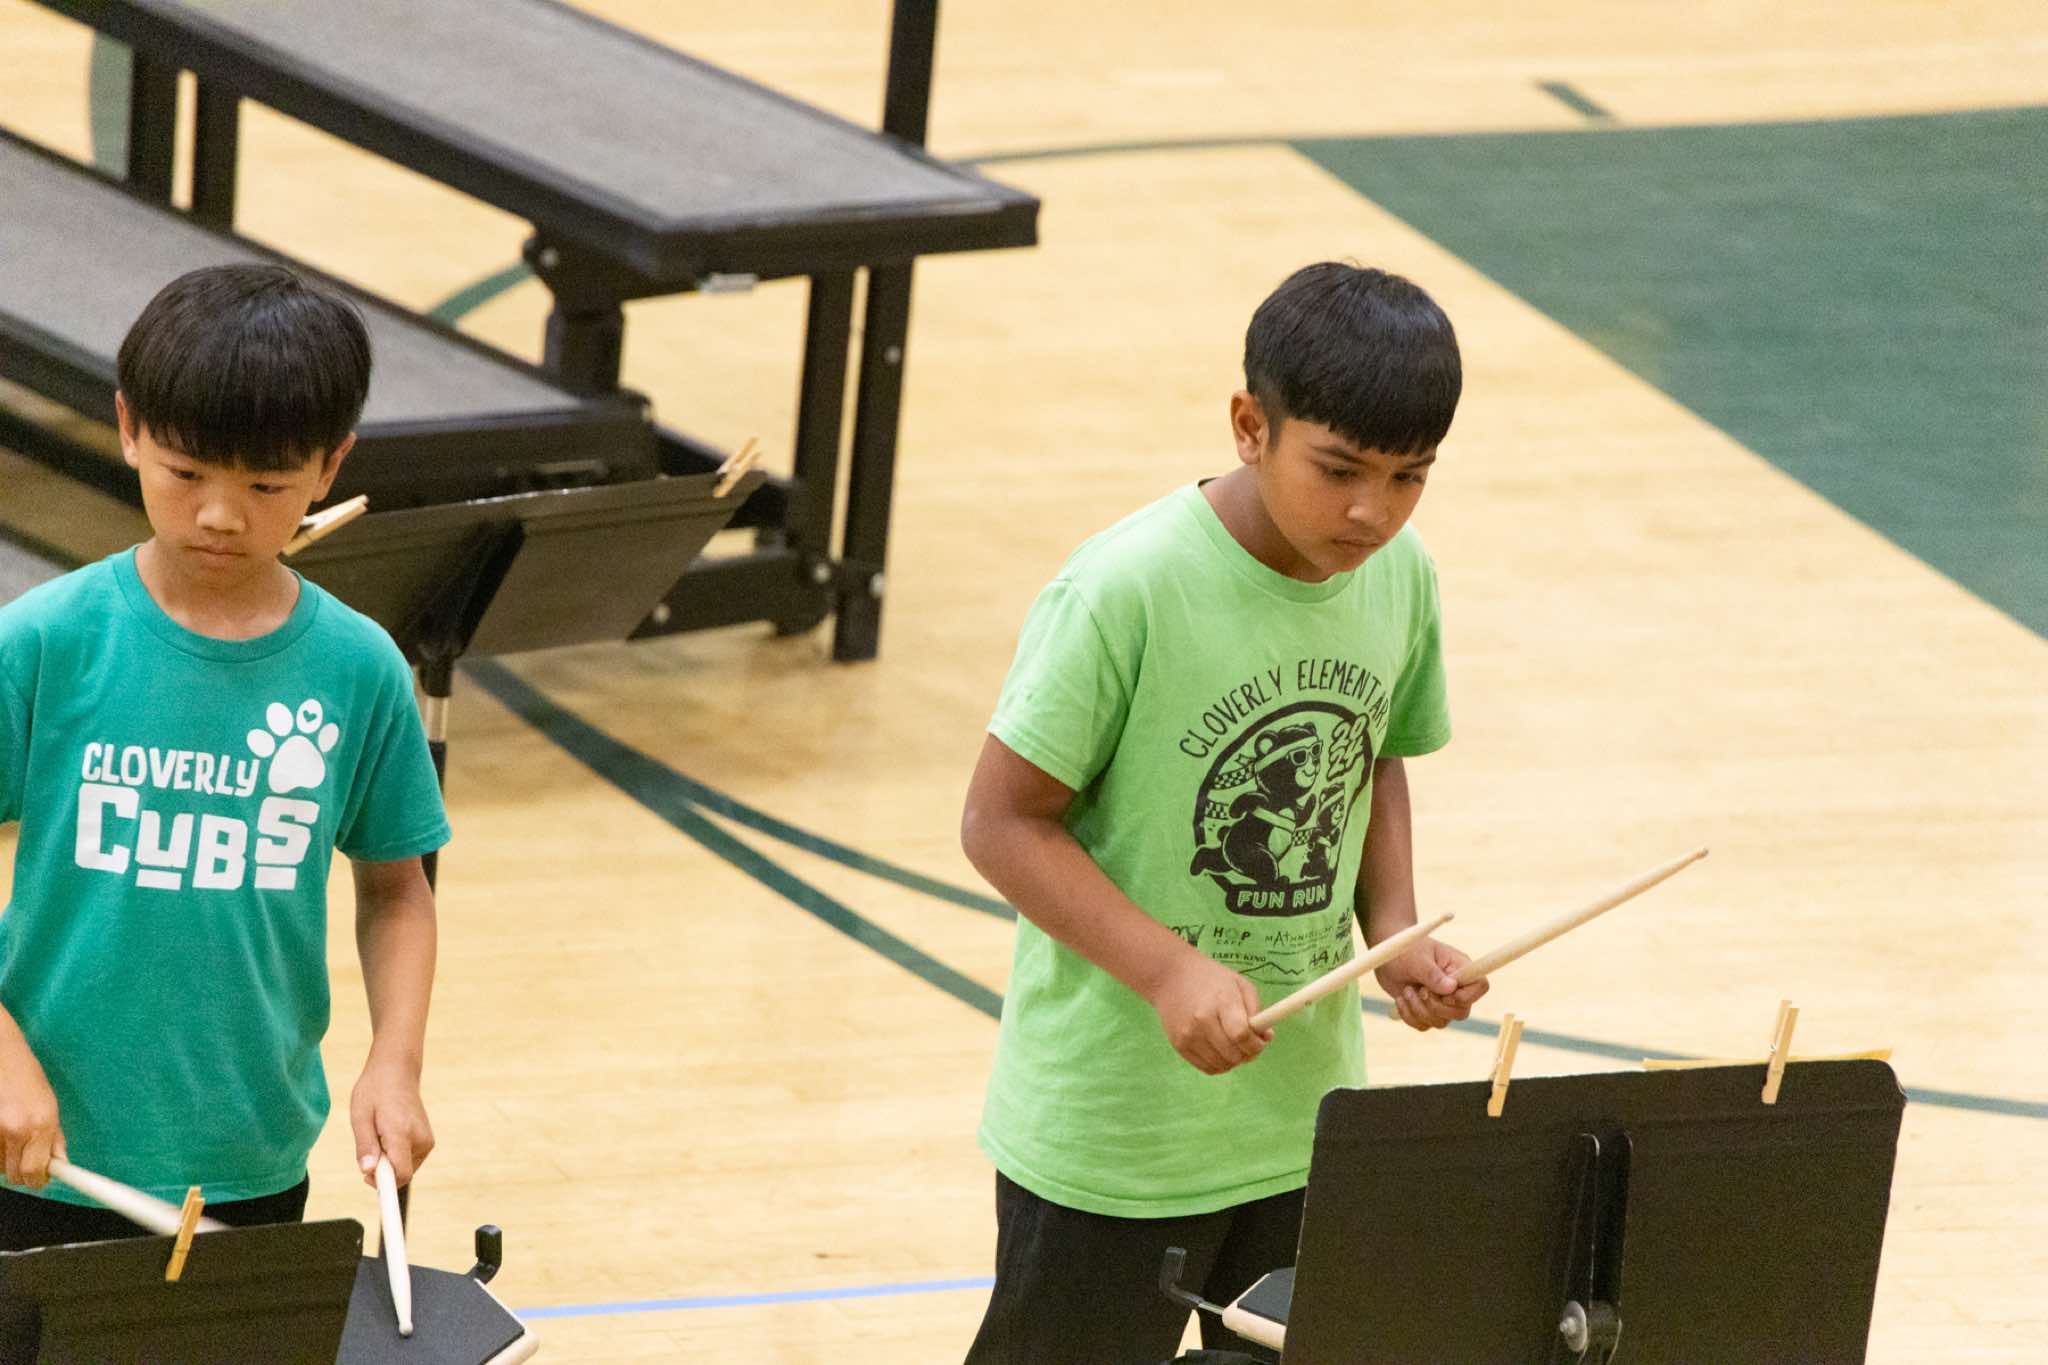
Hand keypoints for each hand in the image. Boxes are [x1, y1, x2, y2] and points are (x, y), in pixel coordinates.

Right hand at [0, 1042, 63, 1188]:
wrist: (1, 1054)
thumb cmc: (26, 1077)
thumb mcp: (49, 1104)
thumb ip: (54, 1136)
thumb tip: (60, 1163)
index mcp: (41, 1124)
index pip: (37, 1171)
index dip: (38, 1180)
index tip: (40, 1180)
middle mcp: (18, 1130)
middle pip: (16, 1175)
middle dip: (21, 1170)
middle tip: (24, 1154)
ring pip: (0, 1167)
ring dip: (5, 1159)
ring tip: (9, 1133)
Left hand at [350, 1058, 433, 1187]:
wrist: (397, 1071)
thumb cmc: (375, 1091)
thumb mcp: (360, 1116)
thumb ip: (365, 1146)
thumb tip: (367, 1171)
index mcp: (401, 1132)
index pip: (399, 1173)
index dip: (387, 1189)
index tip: (382, 1201)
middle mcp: (419, 1139)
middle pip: (399, 1175)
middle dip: (381, 1170)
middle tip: (368, 1146)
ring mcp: (426, 1141)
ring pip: (403, 1169)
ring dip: (388, 1162)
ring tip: (379, 1134)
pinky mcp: (427, 1142)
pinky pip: (407, 1161)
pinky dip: (395, 1156)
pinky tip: (388, 1134)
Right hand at [1146, 952, 1272, 1074]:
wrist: (1170, 976)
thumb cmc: (1211, 978)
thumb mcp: (1239, 985)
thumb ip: (1257, 1011)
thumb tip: (1266, 1038)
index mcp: (1221, 1002)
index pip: (1241, 1035)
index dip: (1255, 1044)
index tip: (1260, 1042)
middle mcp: (1202, 1021)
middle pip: (1233, 1054)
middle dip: (1247, 1054)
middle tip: (1249, 1046)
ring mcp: (1188, 1035)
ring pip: (1221, 1065)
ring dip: (1233, 1061)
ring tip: (1234, 1047)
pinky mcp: (1178, 1045)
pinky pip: (1207, 1068)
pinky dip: (1219, 1064)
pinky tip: (1220, 1050)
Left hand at [1374, 936, 1487, 1031]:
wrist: (1386, 958)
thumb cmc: (1404, 951)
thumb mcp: (1416, 958)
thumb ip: (1433, 974)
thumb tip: (1451, 988)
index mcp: (1459, 967)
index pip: (1480, 986)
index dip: (1466, 997)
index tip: (1444, 994)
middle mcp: (1455, 986)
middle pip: (1462, 1012)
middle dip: (1437, 1007)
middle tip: (1420, 991)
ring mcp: (1441, 1001)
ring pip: (1441, 1022)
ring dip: (1419, 1010)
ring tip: (1406, 991)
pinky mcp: (1426, 1010)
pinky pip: (1424, 1025)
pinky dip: (1409, 1016)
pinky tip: (1400, 999)